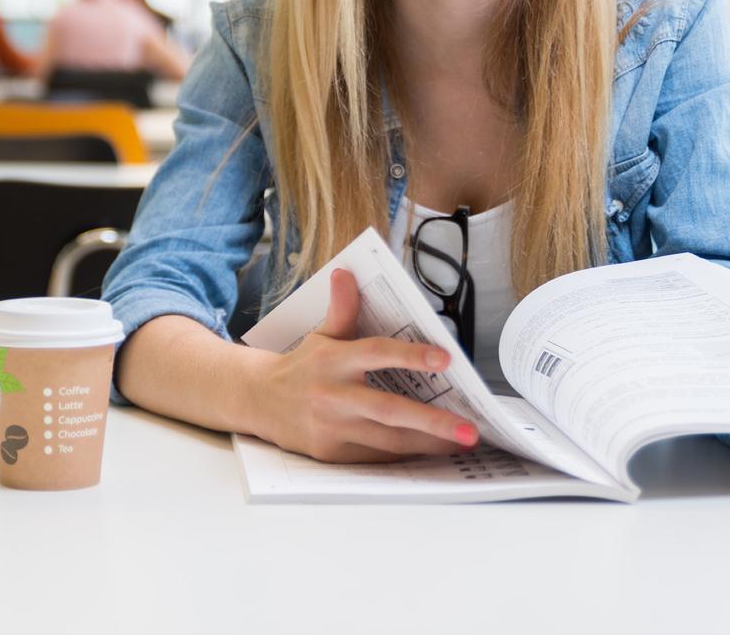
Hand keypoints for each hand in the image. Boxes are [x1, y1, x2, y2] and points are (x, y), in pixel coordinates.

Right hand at [249, 268, 479, 462]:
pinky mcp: (332, 454)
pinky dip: (406, 455)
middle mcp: (332, 396)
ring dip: (428, 444)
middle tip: (469, 428)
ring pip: (387, 440)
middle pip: (389, 409)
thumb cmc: (303, 366)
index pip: (377, 354)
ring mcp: (332, 428)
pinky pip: (376, 457)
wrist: (260, 402)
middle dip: (432, 422)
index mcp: (333, 360)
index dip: (412, 355)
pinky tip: (433, 451)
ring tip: (462, 441)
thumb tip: (346, 272)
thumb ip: (342, 307)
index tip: (447, 359)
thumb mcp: (322, 333)